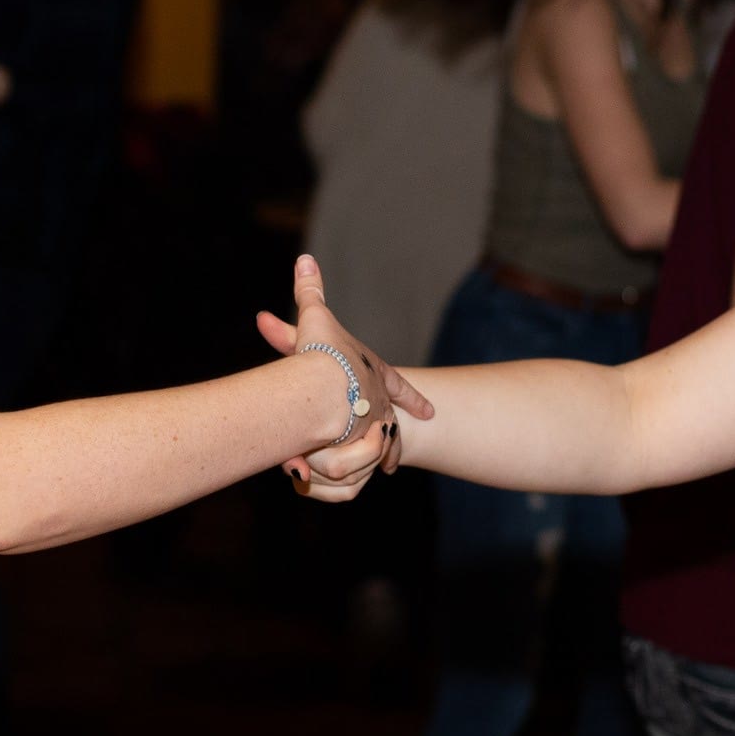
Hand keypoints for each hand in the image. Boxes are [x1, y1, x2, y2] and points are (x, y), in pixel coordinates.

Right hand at [254, 253, 432, 501]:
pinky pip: (363, 465)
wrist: (326, 387)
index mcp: (376, 374)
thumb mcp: (315, 318)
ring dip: (376, 452)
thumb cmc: (322, 352)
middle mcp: (380, 403)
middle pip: (389, 419)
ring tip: (380, 464)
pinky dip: (359, 469)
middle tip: (394, 440)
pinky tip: (358, 477)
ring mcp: (374, 429)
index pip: (399, 386)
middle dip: (389, 431)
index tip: (429, 411)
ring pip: (380, 445)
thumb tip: (305, 259)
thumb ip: (310, 291)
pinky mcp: (360, 452)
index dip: (412, 398)